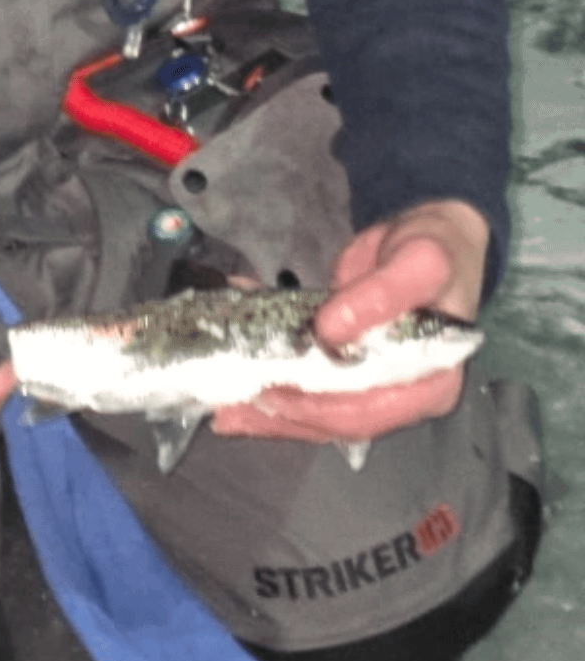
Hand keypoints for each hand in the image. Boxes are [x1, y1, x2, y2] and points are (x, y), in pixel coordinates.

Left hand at [209, 199, 488, 445]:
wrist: (428, 238)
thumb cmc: (437, 251)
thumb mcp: (421, 261)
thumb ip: (383, 294)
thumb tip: (331, 331)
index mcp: (432, 383)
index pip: (370, 411)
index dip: (320, 407)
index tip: (277, 390)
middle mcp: (403, 398)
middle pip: (337, 422)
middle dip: (283, 415)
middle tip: (233, 405)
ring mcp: (374, 392)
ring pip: (317, 418)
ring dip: (268, 415)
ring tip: (224, 409)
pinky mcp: (348, 379)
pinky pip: (309, 396)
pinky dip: (271, 395)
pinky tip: (236, 395)